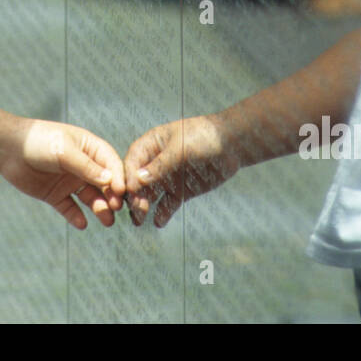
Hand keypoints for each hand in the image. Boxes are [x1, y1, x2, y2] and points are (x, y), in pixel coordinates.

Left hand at [0, 120, 125, 228]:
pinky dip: (76, 217)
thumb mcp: (64, 151)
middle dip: (112, 196)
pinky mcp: (56, 195)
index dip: (118, 177)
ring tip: (106, 221)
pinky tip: (81, 224)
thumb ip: (86, 167)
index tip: (121, 192)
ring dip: (99, 208)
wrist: (7, 149)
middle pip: (104, 183)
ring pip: (91, 198)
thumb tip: (110, 180)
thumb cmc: (39, 141)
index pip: (111, 164)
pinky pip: (70, 208)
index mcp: (89, 148)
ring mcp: (70, 181)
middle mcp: (83, 166)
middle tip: (116, 208)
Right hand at [124, 115, 239, 226]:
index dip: (129, 177)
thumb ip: (160, 165)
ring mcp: (167, 177)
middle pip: (138, 181)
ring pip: (150, 195)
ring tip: (140, 221)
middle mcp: (155, 163)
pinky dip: (162, 213)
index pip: (133, 162)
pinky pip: (168, 204)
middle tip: (137, 211)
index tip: (130, 192)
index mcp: (150, 145)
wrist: (231, 145)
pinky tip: (159, 222)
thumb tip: (138, 179)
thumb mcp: (181, 148)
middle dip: (135, 196)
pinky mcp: (180, 190)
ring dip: (143, 207)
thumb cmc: (204, 137)